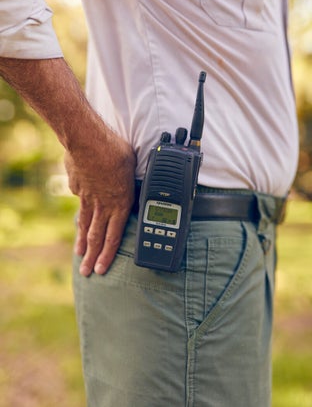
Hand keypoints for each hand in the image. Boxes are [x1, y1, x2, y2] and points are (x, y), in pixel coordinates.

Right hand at [64, 128, 134, 275]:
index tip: (103, 268)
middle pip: (97, 236)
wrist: (87, 140)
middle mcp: (103, 204)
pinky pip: (81, 205)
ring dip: (83, 243)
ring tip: (80, 256)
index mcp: (120, 202)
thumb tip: (129, 188)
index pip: (115, 235)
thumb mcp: (133, 168)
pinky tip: (79, 222)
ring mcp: (88, 197)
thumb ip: (130, 183)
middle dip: (92, 257)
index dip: (109, 254)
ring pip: (86, 225)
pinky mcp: (78, 188)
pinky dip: (80, 215)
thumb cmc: (116, 151)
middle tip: (87, 272)